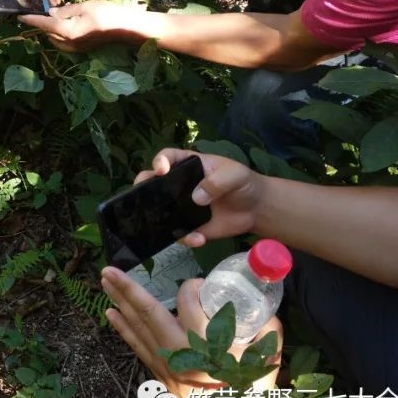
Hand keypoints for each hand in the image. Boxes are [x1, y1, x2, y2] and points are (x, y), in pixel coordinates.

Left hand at [18, 0, 136, 51]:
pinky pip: (62, 41)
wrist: (125, 28)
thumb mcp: (84, 6)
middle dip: (40, 23)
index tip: (19, 16)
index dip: (31, 19)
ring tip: (45, 15)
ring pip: (54, 38)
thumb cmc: (106, 14)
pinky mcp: (80, 48)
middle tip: (33, 11)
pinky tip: (60, 23)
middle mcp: (68, 42)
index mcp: (67, 31)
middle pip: (47, 32)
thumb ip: (65, 10)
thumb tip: (50, 13)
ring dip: (49, 28)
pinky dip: (57, 33)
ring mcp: (74, 48)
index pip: (44, 24)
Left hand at [102, 269, 281, 397]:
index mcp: (205, 341)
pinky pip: (136, 345)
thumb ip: (268, 326)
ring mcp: (165, 362)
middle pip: (149, 311)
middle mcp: (179, 349)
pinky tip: (110, 313)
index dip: (191, 286)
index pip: (188, 301)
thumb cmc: (251, 387)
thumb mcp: (266, 356)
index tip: (198, 283)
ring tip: (105, 282)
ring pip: (138, 326)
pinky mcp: (159, 372)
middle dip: (127, 288)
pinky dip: (123, 328)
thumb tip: (263, 299)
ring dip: (120, 302)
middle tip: (109, 269)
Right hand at [136, 149, 268, 247]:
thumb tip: (197, 198)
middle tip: (141, 197)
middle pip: (152, 183)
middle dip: (142, 189)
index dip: (160, 161)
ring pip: (160, 212)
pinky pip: (180, 233)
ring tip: (177, 229)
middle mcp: (179, 185)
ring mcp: (182, 207)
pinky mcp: (190, 226)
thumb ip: (218, 182)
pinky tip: (199, 239)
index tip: (161, 170)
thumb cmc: (243, 183)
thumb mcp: (235, 175)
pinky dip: (187, 238)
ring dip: (160, 220)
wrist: (256, 208)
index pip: (167, 157)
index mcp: (188, 165)